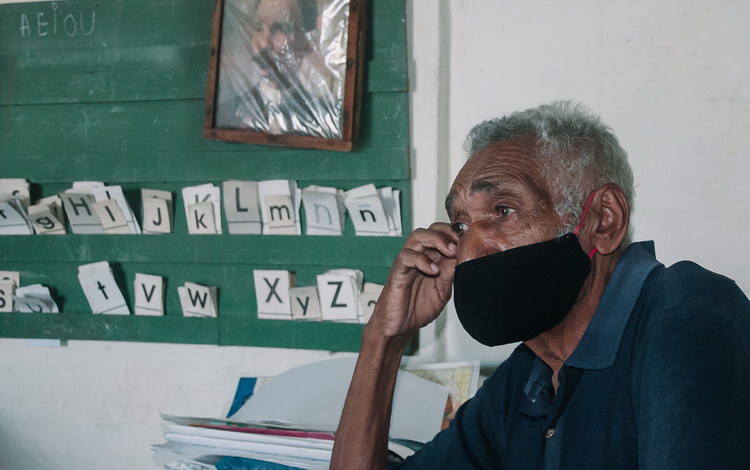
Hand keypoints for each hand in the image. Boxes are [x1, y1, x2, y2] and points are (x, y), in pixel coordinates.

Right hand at [367, 222, 457, 338]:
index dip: (455, 233)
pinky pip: (406, 256)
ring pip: (418, 236)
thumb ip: (450, 272)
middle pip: (430, 229)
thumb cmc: (417, 308)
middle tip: (459, 243)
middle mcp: (419, 256)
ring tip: (450, 251)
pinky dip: (421, 260)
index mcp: (431, 259)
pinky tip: (433, 270)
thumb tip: (462, 255)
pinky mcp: (398, 271)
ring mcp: (408, 262)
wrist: (399, 327)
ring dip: (436, 240)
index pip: (442, 234)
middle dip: (447, 232)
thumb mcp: (443, 290)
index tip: (469, 239)